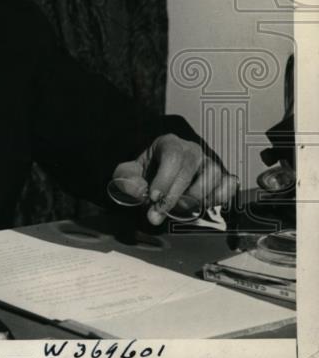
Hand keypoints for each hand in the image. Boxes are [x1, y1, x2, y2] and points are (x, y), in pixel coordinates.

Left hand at [112, 134, 238, 224]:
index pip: (172, 156)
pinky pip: (229, 185)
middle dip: (173, 197)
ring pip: (213, 176)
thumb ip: (127, 179)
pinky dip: (219, 198)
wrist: (161, 177)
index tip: (153, 197)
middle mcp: (192, 150)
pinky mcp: (223, 176)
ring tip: (179, 208)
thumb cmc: (148, 173)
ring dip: (195, 198)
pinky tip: (202, 205)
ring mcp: (210, 163)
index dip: (164, 179)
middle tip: (158, 214)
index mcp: (169, 144)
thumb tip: (138, 190)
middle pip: (190, 169)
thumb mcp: (130, 173)